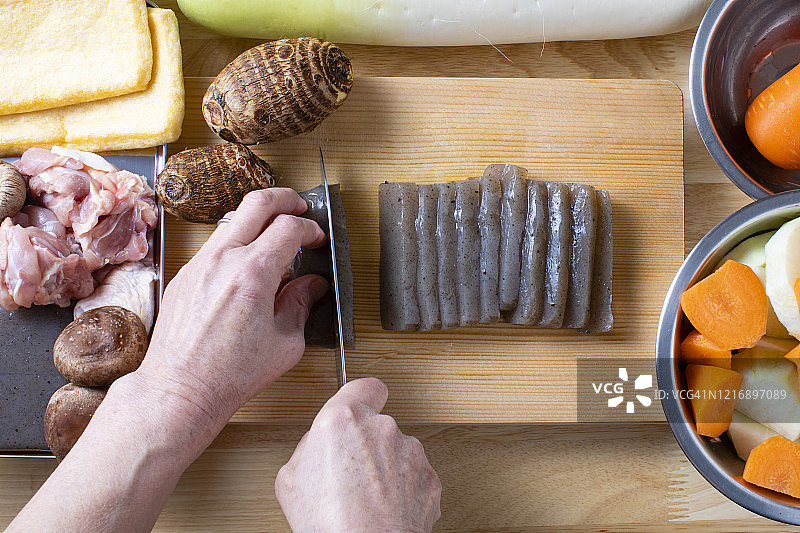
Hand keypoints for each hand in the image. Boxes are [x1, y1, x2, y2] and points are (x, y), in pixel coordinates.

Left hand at [140, 188, 327, 433]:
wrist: (180, 388)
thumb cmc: (230, 374)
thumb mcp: (285, 342)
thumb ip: (301, 304)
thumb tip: (312, 286)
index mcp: (253, 274)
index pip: (289, 227)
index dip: (310, 228)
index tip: (316, 238)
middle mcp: (223, 260)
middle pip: (257, 203)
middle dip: (285, 199)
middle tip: (299, 207)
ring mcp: (199, 263)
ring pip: (233, 219)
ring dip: (258, 220)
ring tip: (274, 236)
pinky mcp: (185, 274)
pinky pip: (215, 244)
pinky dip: (237, 242)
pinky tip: (247, 264)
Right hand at [275, 378, 441, 532]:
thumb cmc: (328, 522)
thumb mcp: (290, 478)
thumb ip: (308, 448)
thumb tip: (317, 446)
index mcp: (344, 419)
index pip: (364, 386)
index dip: (361, 396)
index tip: (359, 407)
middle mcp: (382, 428)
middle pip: (378, 424)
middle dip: (367, 444)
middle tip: (350, 474)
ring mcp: (410, 452)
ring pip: (398, 451)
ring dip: (387, 468)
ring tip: (367, 498)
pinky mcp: (429, 477)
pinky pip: (414, 476)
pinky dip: (404, 489)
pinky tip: (385, 508)